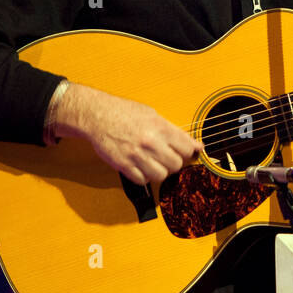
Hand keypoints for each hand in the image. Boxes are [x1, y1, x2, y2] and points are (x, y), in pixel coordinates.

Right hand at [54, 83, 203, 185]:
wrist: (97, 115)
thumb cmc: (125, 112)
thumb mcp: (153, 114)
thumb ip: (174, 131)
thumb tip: (195, 145)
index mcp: (160, 127)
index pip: (187, 148)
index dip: (188, 152)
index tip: (184, 152)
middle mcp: (150, 142)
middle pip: (176, 164)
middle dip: (174, 163)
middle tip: (167, 157)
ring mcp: (136, 155)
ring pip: (161, 175)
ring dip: (160, 172)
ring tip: (154, 164)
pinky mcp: (123, 164)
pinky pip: (142, 180)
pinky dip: (144, 177)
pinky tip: (141, 167)